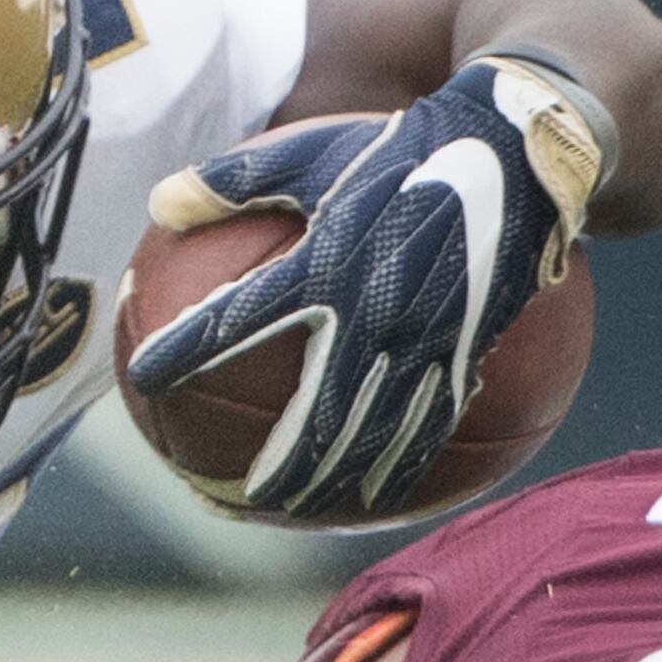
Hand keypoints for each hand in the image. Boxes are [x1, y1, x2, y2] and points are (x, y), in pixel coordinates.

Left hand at [124, 57, 608, 517]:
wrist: (517, 151)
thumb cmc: (398, 147)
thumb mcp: (310, 153)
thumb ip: (232, 182)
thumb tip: (157, 203)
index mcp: (323, 265)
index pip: (235, 317)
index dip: (184, 346)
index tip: (144, 376)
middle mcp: (371, 313)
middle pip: (315, 415)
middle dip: (278, 467)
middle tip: (237, 502)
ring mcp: (424, 339)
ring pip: (374, 434)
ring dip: (335, 483)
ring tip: (301, 514)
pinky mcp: (467, 349)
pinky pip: (431, 421)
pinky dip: (402, 462)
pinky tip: (382, 491)